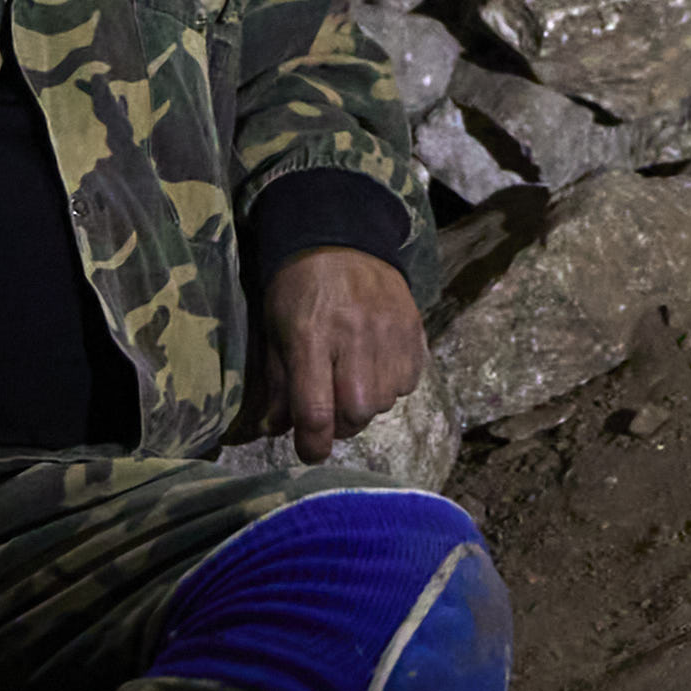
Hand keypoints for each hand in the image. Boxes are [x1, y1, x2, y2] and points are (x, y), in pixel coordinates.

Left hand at [257, 248, 425, 461]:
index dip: (312, 443)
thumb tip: (278, 430)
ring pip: (385, 402)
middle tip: (331, 410)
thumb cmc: (299, 289)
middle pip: (357, 412)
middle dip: (341, 425)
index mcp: (310, 336)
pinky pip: (408, 382)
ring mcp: (389, 331)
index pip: (315, 409)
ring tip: (353, 383)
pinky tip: (376, 367)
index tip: (310, 451)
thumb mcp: (275, 331)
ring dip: (366, 405)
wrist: (343, 239)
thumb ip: (279, 383)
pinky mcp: (414, 329)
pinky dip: (391, 386)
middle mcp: (353, 335)